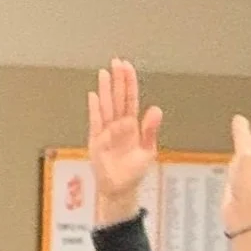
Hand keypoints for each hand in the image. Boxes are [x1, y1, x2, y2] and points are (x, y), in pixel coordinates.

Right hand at [86, 58, 161, 229]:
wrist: (120, 189)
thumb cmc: (133, 171)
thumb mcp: (147, 151)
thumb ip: (150, 130)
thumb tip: (156, 109)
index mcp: (132, 126)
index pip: (130, 99)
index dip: (129, 83)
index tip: (127, 67)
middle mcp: (118, 125)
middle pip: (118, 98)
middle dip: (118, 80)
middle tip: (117, 61)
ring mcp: (106, 131)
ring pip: (106, 106)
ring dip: (105, 90)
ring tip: (105, 73)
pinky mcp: (97, 141)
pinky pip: (95, 122)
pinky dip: (94, 109)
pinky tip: (94, 96)